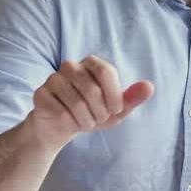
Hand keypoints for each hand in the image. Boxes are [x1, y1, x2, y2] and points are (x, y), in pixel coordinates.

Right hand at [29, 55, 154, 144]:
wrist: (61, 127)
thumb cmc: (92, 114)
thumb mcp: (116, 110)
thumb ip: (132, 98)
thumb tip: (149, 87)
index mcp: (92, 63)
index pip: (105, 71)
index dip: (113, 96)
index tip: (116, 110)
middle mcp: (70, 66)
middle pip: (91, 89)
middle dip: (100, 112)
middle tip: (99, 119)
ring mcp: (53, 79)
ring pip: (76, 103)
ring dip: (86, 121)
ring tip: (86, 122)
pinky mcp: (40, 94)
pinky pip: (61, 112)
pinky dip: (70, 124)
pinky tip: (68, 122)